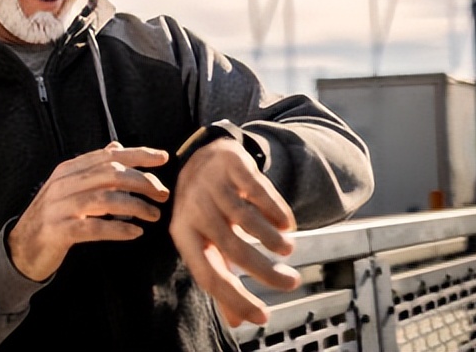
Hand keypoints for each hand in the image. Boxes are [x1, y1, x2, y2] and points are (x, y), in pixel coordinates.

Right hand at [8, 142, 169, 280]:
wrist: (20, 249)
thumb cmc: (52, 217)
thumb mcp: (69, 187)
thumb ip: (92, 167)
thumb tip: (116, 146)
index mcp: (68, 170)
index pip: (108, 156)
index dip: (137, 155)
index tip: (163, 158)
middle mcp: (63, 184)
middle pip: (110, 174)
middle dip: (142, 181)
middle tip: (162, 194)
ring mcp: (59, 207)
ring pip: (106, 199)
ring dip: (136, 206)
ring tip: (154, 215)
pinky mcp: (59, 231)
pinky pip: (95, 227)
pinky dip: (119, 229)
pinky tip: (135, 232)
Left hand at [169, 137, 300, 326]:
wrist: (203, 155)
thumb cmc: (205, 208)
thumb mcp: (205, 240)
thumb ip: (222, 277)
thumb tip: (238, 321)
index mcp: (183, 234)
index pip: (209, 274)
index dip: (236, 298)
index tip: (264, 317)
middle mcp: (194, 209)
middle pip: (232, 248)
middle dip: (266, 272)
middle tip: (291, 282)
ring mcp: (212, 185)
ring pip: (246, 220)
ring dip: (272, 240)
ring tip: (287, 250)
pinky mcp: (232, 165)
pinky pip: (259, 192)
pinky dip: (277, 211)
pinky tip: (287, 224)